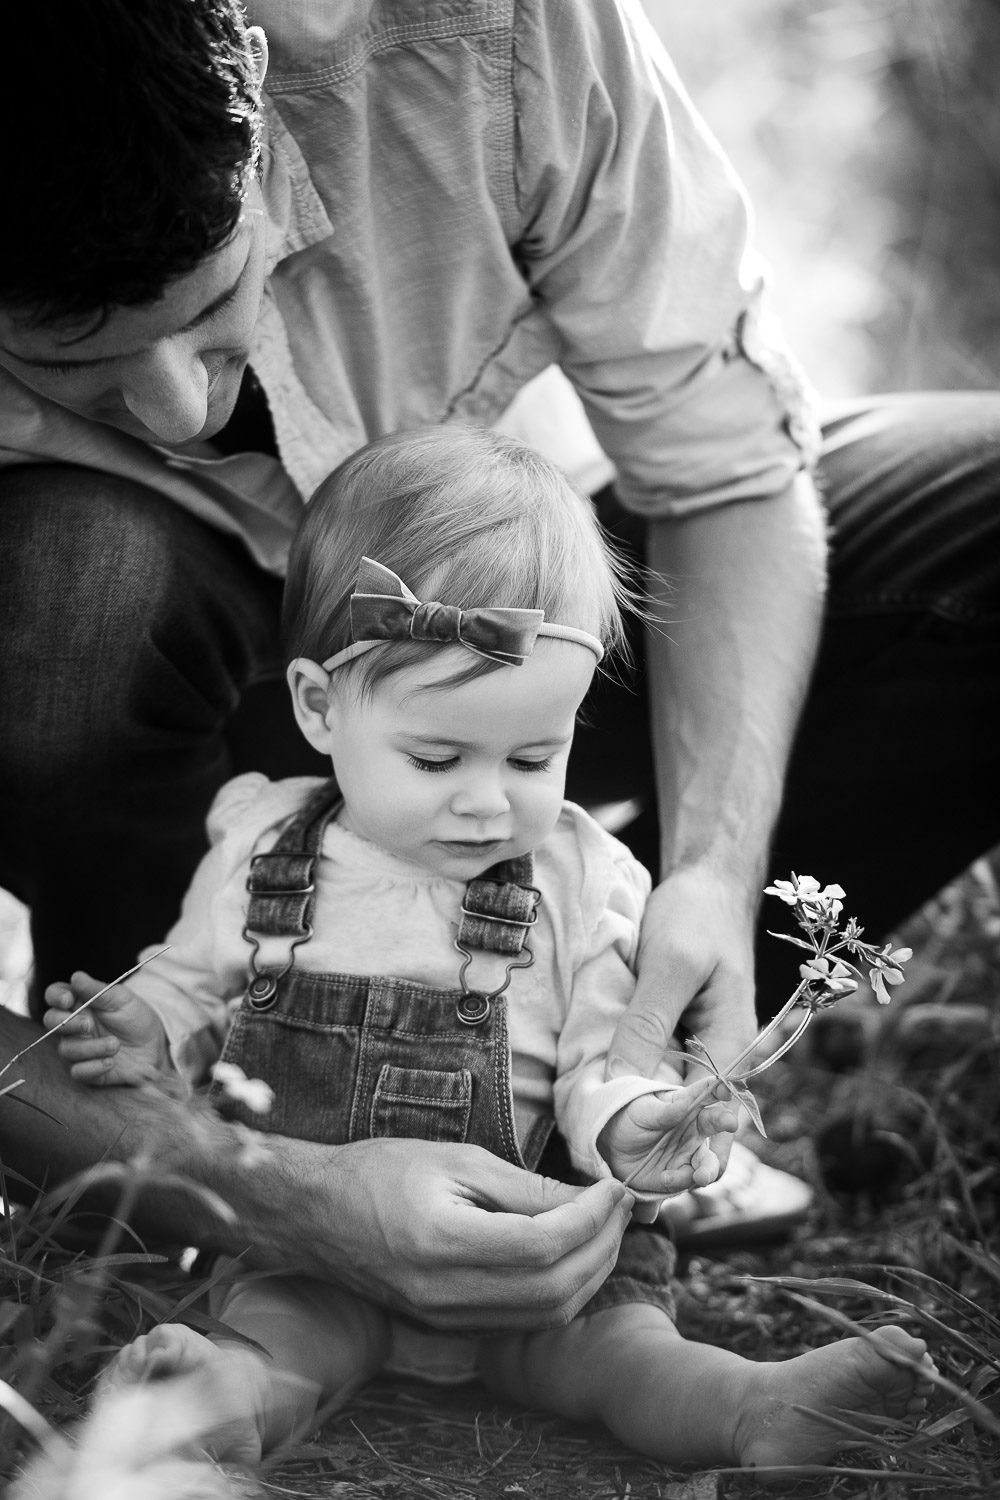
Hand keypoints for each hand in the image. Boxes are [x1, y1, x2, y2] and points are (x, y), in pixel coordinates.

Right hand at [43, 970, 169, 1085]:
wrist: (155, 1045)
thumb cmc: (136, 1017)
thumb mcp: (122, 999)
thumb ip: (98, 990)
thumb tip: (76, 976)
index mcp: (79, 1002)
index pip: (54, 995)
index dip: (56, 996)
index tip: (68, 999)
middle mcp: (73, 1025)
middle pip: (51, 1022)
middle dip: (67, 1024)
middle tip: (88, 1024)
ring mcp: (78, 1047)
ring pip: (66, 1049)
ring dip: (91, 1047)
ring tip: (115, 1044)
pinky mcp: (87, 1070)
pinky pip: (77, 1072)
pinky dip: (93, 1067)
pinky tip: (110, 1062)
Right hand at [221, 1136, 635, 1331]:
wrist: (313, 1214)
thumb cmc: (379, 1172)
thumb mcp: (455, 1159)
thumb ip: (523, 1187)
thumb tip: (587, 1199)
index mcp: (444, 1243)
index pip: (544, 1245)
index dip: (591, 1218)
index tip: (614, 1187)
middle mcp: (446, 1293)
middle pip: (553, 1290)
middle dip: (601, 1247)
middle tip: (620, 1206)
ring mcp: (446, 1317)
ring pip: (543, 1315)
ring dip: (588, 1274)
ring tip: (604, 1228)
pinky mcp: (447, 1324)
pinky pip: (521, 1322)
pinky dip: (559, 1293)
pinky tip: (571, 1255)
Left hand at [598, 1081, 739, 1193]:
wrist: (613, 1147)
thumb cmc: (632, 1118)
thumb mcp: (644, 1110)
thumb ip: (666, 1111)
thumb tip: (684, 1104)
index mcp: (688, 1105)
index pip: (708, 1094)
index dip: (720, 1089)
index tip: (726, 1089)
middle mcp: (695, 1129)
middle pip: (716, 1127)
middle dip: (725, 1123)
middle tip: (731, 1124)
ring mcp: (689, 1153)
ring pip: (708, 1163)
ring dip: (707, 1170)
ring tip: (699, 1177)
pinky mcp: (680, 1174)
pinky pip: (687, 1180)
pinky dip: (680, 1181)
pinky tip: (665, 1178)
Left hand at [605, 864, 759, 1153]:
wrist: (707, 885)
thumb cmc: (695, 917)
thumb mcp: (670, 965)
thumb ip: (648, 1023)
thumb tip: (621, 1082)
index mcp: (731, 1045)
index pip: (705, 1114)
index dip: (672, 1143)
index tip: (633, 1162)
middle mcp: (722, 1058)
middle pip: (695, 1122)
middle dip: (661, 1153)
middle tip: (621, 1181)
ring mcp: (701, 1050)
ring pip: (676, 1105)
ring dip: (648, 1132)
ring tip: (612, 1166)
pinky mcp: (680, 1040)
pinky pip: (662, 1078)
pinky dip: (640, 1098)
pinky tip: (610, 1118)